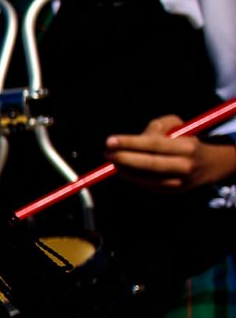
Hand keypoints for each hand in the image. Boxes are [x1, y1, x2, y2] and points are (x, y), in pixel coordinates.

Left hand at [107, 114, 235, 194]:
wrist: (210, 165)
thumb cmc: (185, 140)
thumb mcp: (177, 126)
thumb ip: (157, 126)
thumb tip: (134, 139)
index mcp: (187, 146)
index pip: (154, 144)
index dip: (130, 143)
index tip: (110, 141)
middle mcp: (185, 166)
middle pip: (150, 163)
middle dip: (124, 158)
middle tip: (107, 153)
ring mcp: (179, 182)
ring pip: (146, 178)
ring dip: (124, 170)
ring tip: (112, 160)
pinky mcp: (172, 192)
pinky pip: (147, 185)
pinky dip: (132, 177)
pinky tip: (123, 168)